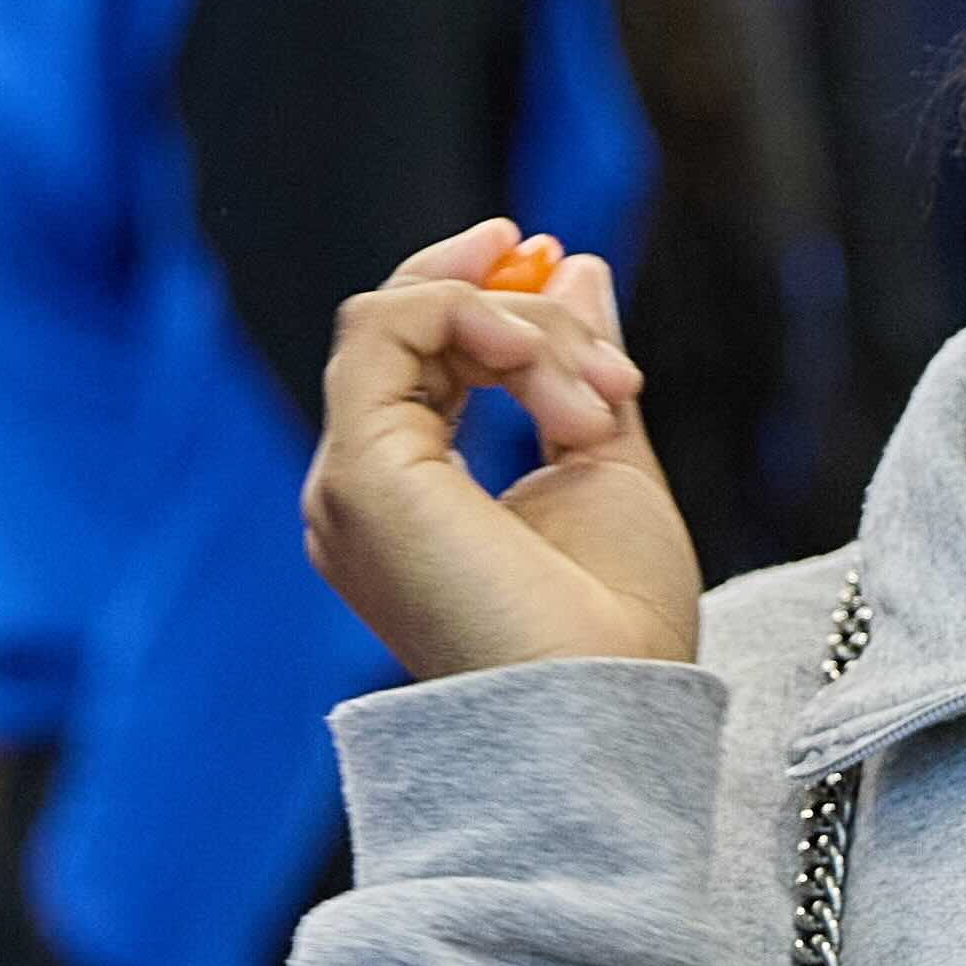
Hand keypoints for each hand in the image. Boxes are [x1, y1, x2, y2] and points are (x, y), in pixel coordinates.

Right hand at [301, 225, 701, 683]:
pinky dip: (472, 316)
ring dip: (518, 328)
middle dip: (517, 309)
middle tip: (608, 360)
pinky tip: (540, 369)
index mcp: (411, 497)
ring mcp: (350, 483)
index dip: (482, 294)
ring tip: (597, 397)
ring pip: (402, 319)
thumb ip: (577, 367)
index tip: (553, 253)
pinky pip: (386, 328)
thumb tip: (572, 266)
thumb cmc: (615, 628)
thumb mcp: (608, 466)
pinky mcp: (359, 472)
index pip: (415, 354)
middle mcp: (361, 490)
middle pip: (405, 328)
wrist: (607, 712)